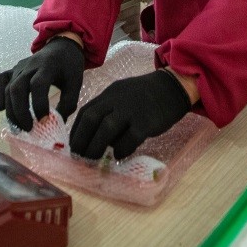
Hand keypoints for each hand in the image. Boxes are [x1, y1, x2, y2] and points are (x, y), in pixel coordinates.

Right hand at [0, 36, 84, 131]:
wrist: (62, 47)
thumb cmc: (69, 66)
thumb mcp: (76, 83)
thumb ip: (68, 103)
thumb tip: (57, 123)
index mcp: (48, 66)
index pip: (38, 85)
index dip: (39, 104)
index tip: (44, 121)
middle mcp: (30, 66)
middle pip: (18, 88)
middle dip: (20, 112)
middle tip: (29, 128)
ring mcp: (19, 67)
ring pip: (8, 88)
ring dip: (11, 110)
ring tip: (20, 126)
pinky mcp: (13, 69)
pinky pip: (0, 80)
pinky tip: (0, 108)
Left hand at [69, 70, 192, 159]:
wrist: (173, 86)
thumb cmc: (145, 95)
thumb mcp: (122, 94)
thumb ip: (108, 109)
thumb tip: (95, 135)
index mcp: (109, 93)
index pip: (85, 111)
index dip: (76, 130)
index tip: (73, 144)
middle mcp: (117, 100)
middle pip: (92, 119)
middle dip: (81, 140)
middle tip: (79, 156)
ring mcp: (131, 110)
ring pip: (106, 129)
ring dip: (96, 147)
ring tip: (93, 160)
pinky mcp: (146, 122)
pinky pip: (129, 139)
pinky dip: (120, 149)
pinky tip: (118, 155)